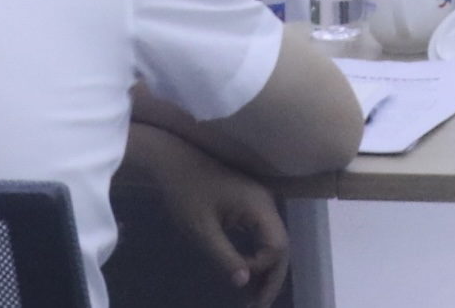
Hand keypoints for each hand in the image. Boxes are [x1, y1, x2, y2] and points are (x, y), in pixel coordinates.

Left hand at [145, 144, 292, 304]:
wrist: (172, 161)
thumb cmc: (186, 194)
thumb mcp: (201, 230)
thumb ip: (225, 257)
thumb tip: (244, 284)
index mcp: (260, 207)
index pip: (277, 247)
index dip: (260, 269)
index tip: (236, 280)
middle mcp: (267, 204)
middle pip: (281, 246)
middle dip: (271, 278)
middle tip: (257, 306)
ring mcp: (259, 203)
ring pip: (272, 242)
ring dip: (264, 269)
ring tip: (252, 296)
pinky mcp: (249, 205)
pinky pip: (261, 235)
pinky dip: (257, 256)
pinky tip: (245, 271)